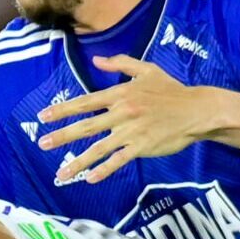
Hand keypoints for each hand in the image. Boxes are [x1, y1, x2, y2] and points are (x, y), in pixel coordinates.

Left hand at [35, 56, 210, 185]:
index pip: (85, 102)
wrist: (196, 110)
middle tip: (42, 143)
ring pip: (99, 148)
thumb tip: (97, 60)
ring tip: (61, 173)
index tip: (44, 117)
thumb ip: (120, 64)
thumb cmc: (172, 90)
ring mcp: (131, 131)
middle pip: (86, 126)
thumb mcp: (147, 70)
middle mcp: (122, 112)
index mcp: (120, 94)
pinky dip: (104, 169)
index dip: (63, 110)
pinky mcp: (142, 146)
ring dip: (78, 161)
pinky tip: (90, 178)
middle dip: (62, 135)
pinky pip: (119, 160)